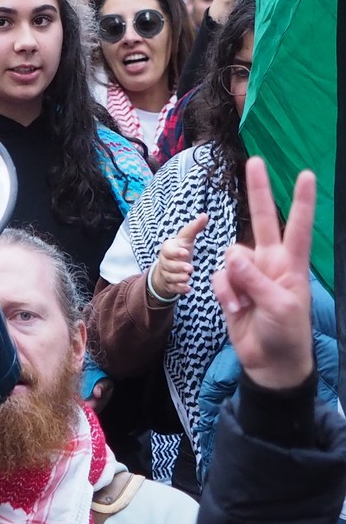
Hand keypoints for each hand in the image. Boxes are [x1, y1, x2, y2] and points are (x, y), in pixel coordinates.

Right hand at [147, 215, 205, 305]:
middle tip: (190, 268)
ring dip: (178, 278)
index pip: (168, 250)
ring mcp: (166, 274)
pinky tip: (188, 289)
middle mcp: (165, 261)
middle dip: (178, 267)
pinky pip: (172, 288)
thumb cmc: (179, 251)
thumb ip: (194, 228)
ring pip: (169, 277)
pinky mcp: (169, 285)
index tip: (185, 253)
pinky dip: (179, 289)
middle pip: (168, 265)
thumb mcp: (186, 239)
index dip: (176, 252)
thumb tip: (205, 215)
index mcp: (168, 249)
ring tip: (188, 278)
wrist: (168, 268)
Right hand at [213, 158, 316, 389]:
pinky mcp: (231, 287)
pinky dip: (222, 292)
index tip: (306, 174)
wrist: (269, 361)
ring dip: (231, 281)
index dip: (301, 201)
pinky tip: (234, 309)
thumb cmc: (286, 334)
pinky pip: (217, 277)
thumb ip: (256, 280)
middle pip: (264, 220)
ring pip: (230, 256)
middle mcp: (270, 262)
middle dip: (258, 191)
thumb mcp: (279, 307)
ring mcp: (249, 274)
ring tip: (242, 305)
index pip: (298, 227)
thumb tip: (233, 257)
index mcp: (291, 265)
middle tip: (256, 162)